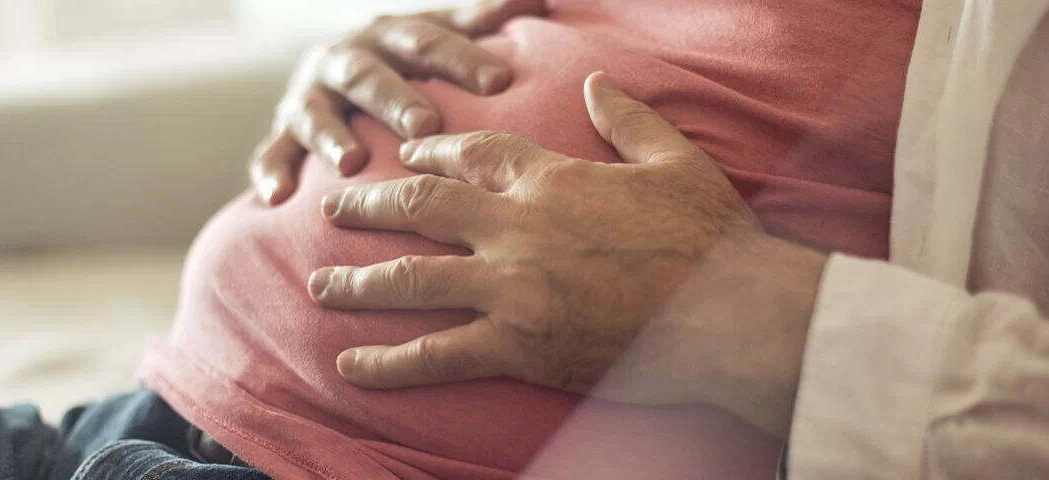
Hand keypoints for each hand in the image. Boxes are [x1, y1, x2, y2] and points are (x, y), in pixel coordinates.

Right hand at [250, 0, 546, 204]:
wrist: (335, 72)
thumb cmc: (409, 61)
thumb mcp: (442, 31)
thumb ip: (485, 17)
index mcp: (390, 33)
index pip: (429, 40)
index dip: (461, 59)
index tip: (499, 82)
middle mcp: (346, 58)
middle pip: (370, 74)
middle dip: (395, 99)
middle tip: (425, 125)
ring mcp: (310, 95)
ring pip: (316, 113)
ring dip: (330, 136)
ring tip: (350, 163)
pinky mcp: (283, 132)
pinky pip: (271, 151)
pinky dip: (271, 173)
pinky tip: (277, 199)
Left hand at [308, 72, 827, 437]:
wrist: (729, 313)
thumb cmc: (711, 238)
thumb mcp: (674, 159)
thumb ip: (628, 118)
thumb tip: (597, 83)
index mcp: (551, 179)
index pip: (472, 156)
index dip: (431, 154)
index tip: (405, 158)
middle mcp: (516, 227)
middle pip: (419, 209)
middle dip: (367, 205)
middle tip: (331, 206)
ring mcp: (509, 288)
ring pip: (410, 280)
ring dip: (357, 282)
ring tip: (318, 283)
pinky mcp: (516, 346)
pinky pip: (435, 355)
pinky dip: (387, 364)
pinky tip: (348, 367)